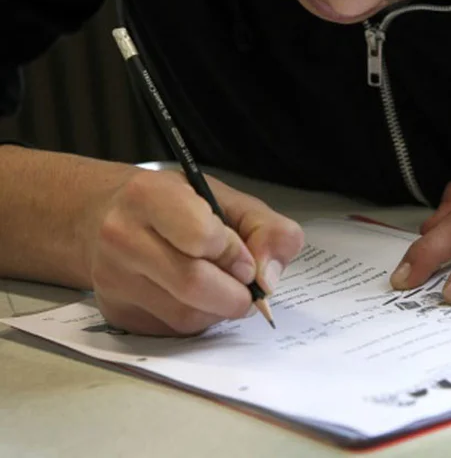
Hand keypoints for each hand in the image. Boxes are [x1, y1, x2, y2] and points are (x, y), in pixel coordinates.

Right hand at [87, 169, 303, 335]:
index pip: (203, 237)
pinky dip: (198, 319)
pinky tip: (193, 296)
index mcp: (149, 195)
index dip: (236, 254)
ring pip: (185, 315)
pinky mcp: (116, 314)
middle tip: (245, 284)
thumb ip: (267, 229)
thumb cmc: (177, 205)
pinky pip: (172, 331)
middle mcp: (121, 236)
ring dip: (218, 309)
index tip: (245, 258)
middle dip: (235, 293)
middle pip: (194, 284)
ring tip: (219, 285)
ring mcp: (112, 280)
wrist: (105, 216)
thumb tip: (269, 279)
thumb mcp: (228, 199)